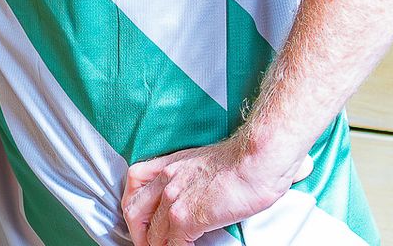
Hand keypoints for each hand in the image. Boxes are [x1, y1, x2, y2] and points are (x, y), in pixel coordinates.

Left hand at [121, 135, 310, 245]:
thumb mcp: (216, 159)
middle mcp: (168, 179)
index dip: (135, 204)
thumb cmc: (250, 156)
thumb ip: (214, 171)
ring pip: (150, 233)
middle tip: (147, 243)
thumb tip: (255, 176)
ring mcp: (174, 199)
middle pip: (134, 210)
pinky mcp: (186, 218)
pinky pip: (171, 245)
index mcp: (173, 163)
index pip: (136, 180)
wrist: (258, 158)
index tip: (141, 219)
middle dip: (138, 232)